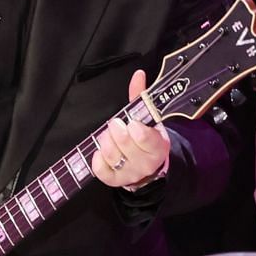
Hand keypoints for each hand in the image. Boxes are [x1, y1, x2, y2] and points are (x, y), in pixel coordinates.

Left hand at [92, 70, 170, 188]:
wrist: (147, 167)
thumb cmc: (146, 139)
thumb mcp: (148, 119)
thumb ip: (141, 97)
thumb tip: (138, 74)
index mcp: (158, 146)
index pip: (147, 140)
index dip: (137, 131)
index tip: (132, 123)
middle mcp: (146, 163)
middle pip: (125, 145)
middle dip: (116, 130)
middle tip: (115, 124)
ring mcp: (130, 174)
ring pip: (111, 155)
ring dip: (105, 141)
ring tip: (108, 135)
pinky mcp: (114, 181)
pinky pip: (100, 170)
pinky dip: (97, 158)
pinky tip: (101, 151)